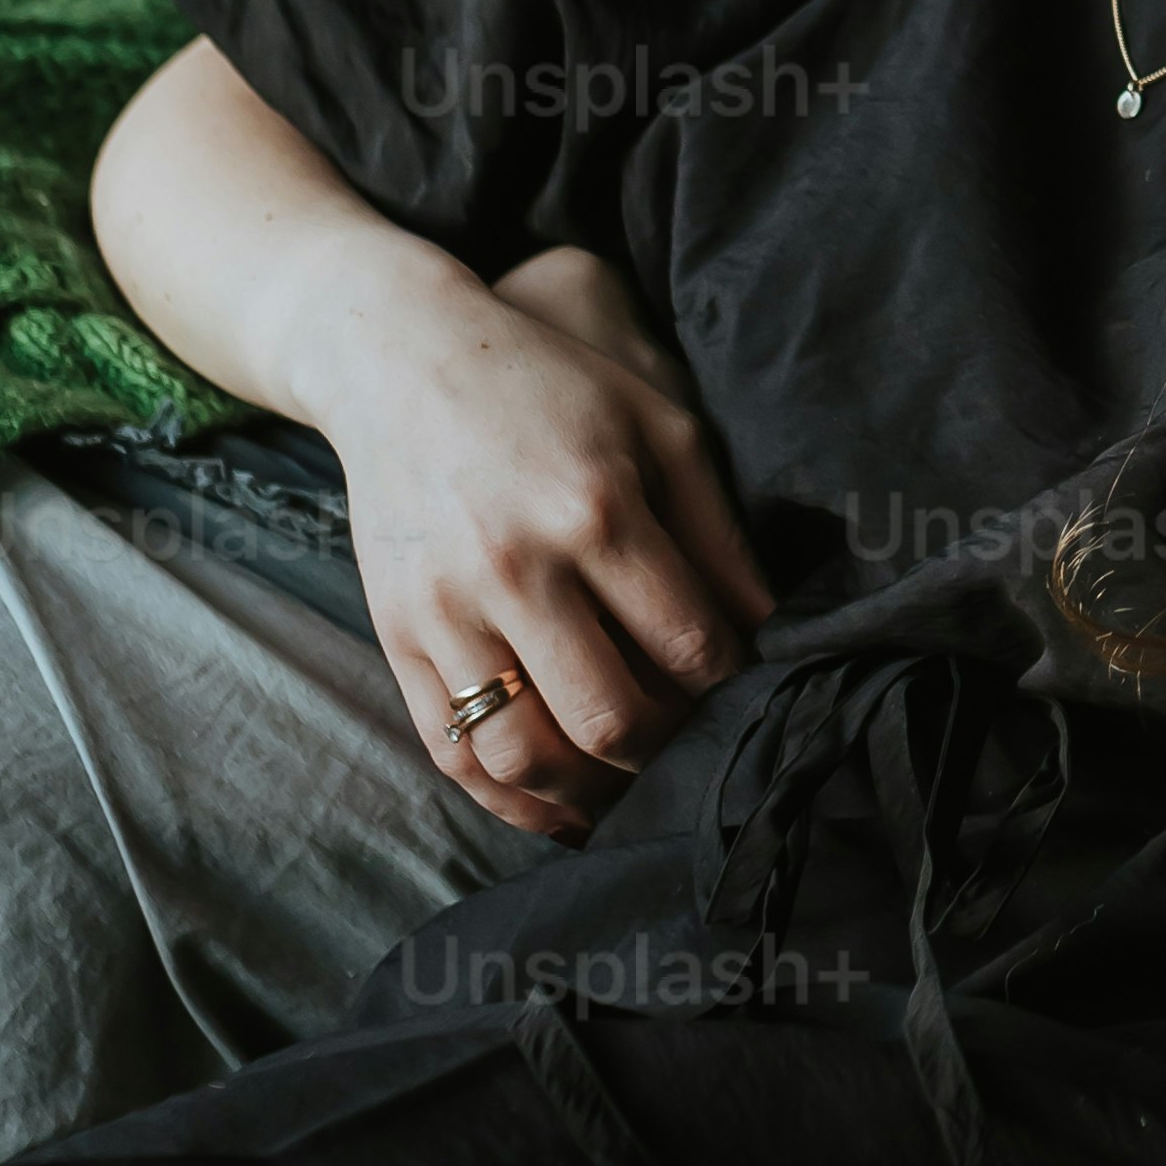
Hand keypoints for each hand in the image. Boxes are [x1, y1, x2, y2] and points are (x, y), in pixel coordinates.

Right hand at [319, 240, 772, 841]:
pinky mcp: (396, 636)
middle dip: (669, 748)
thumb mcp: (659, 425)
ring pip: (527, 755)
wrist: (399, 361)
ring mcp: (445, 610)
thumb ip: (718, 530)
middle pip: (613, 719)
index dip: (729, 682)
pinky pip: (451, 753)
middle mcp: (517, 569)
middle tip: (692, 740)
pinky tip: (561, 804)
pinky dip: (511, 799)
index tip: (739, 682)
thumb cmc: (550, 386)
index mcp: (597, 510)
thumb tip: (769, 630)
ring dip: (590, 791)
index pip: (690, 646)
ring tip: (630, 780)